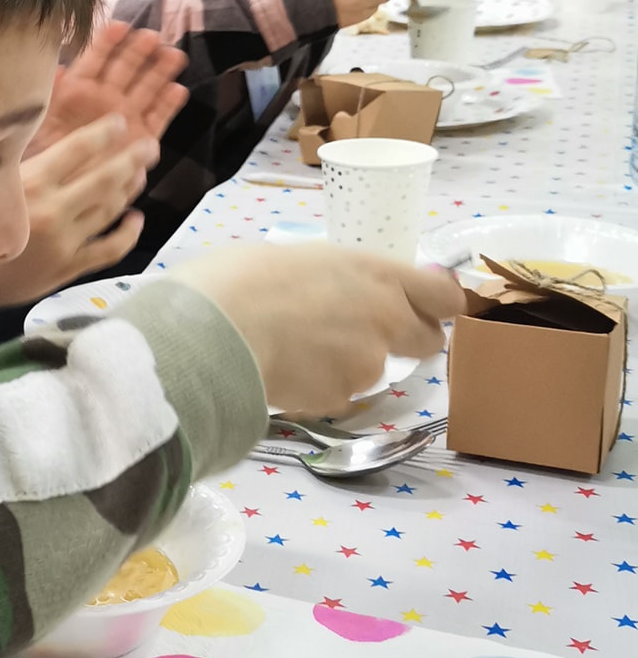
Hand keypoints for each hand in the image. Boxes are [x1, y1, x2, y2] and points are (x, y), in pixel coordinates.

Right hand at [0, 117, 157, 321]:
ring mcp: (65, 241)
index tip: (119, 122)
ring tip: (140, 174)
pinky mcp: (70, 267)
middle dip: (131, 159)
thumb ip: (25, 165)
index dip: (103, 133)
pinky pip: (111, 248)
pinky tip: (135, 218)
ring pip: (109, 210)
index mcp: (31, 184)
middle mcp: (52, 210)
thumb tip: (52, 136)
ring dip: (129, 190)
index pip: (77, 149)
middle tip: (149, 146)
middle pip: (104, 179)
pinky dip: (129, 233)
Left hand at [29, 20, 187, 157]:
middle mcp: (104, 99)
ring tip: (173, 55)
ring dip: (160, 71)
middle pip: (126, 68)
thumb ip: (49, 95)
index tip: (121, 26)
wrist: (57, 191)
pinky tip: (177, 89)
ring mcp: (126, 117)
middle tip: (152, 37)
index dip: (107, 42)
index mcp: (77, 90)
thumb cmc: (42, 155)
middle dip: (139, 51)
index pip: (94, 59)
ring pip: (146, 88)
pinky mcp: (142, 138)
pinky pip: (158, 118)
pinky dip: (168, 105)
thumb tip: (56, 69)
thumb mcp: (37, 121)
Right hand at [172, 246, 463, 417]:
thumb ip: (337, 279)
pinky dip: (318, 387)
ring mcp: (367, 364)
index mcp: (378, 273)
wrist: (214, 332)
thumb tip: (338, 291)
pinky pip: (338, 394)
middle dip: (404, 340)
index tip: (424, 309)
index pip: (444, 297)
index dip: (437, 305)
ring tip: (297, 351)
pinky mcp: (341, 399)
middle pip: (428, 341)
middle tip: (360, 334)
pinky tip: (284, 373)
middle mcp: (387, 319)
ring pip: (373, 370)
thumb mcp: (299, 258)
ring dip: (348, 364)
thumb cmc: (243, 277)